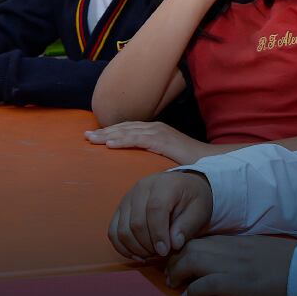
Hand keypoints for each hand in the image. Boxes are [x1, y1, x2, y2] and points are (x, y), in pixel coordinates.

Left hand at [85, 120, 214, 163]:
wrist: (210, 161)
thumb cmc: (189, 163)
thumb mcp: (165, 158)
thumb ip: (151, 158)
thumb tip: (137, 167)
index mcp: (154, 131)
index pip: (127, 129)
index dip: (109, 131)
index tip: (93, 137)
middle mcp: (155, 128)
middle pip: (123, 128)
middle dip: (103, 131)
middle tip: (85, 136)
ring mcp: (159, 132)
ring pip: (128, 131)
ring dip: (108, 134)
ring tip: (92, 139)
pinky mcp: (163, 140)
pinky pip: (139, 140)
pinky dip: (123, 140)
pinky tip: (110, 144)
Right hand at [107, 171, 213, 260]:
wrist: (181, 187)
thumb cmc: (192, 199)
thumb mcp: (199, 210)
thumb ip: (187, 226)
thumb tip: (173, 244)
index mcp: (163, 185)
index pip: (155, 209)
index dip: (158, 234)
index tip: (165, 251)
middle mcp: (141, 188)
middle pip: (136, 222)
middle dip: (148, 245)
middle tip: (161, 254)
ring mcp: (127, 198)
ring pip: (122, 229)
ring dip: (135, 248)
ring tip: (151, 254)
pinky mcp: (120, 209)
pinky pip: (113, 231)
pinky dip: (122, 247)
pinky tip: (137, 255)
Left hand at [162, 236, 295, 295]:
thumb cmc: (285, 264)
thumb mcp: (256, 252)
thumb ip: (236, 253)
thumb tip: (220, 262)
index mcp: (234, 241)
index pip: (199, 240)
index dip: (182, 250)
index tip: (176, 261)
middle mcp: (229, 250)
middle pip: (189, 248)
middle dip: (174, 261)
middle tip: (169, 275)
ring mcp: (233, 265)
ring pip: (192, 261)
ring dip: (177, 273)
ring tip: (174, 285)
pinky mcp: (238, 283)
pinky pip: (206, 285)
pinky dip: (193, 292)